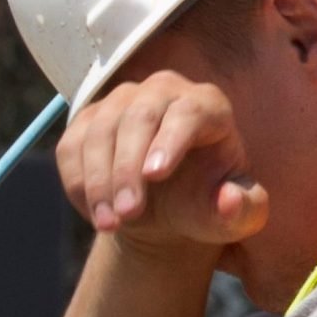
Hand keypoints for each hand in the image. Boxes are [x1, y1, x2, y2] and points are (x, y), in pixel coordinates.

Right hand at [59, 70, 269, 250]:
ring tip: (110, 224)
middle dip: (127, 169)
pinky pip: (71, 147)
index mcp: (208, 106)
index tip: (155, 176)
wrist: (165, 207)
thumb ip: (244, 211)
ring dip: (99, 182)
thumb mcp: (234, 217)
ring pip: (100, 132)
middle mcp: (163, 92)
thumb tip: (228, 200)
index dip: (171, 140)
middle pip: (139, 118)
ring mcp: (121, 102)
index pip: (188, 111)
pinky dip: (78, 183)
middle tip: (128, 214)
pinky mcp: (87, 121)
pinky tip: (96, 212)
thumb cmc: (205, 205)